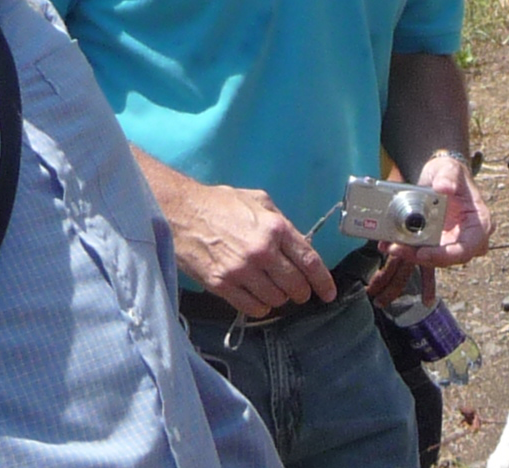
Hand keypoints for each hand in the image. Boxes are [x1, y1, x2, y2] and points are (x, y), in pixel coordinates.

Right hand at [157, 172, 334, 318]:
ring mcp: (241, 271)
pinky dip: (261, 306)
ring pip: (276, 300)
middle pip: (295, 285)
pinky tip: (258, 297)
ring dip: (279, 298)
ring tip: (273, 289)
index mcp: (275, 228)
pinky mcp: (222, 285)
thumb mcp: (258, 201)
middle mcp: (262, 252)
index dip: (323, 281)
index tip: (328, 294)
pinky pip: (253, 308)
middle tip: (298, 291)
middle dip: (301, 292)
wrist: (180, 213)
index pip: (310, 261)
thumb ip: (282, 222)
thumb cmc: (220, 204)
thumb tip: (300, 243)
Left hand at [387, 152, 491, 269]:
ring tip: (389, 245)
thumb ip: (449, 177)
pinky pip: (422, 251)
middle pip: (446, 258)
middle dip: (420, 256)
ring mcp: (452, 243)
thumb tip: (444, 187)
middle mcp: (468, 238)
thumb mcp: (450, 169)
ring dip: (410, 254)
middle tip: (397, 248)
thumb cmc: (450, 173)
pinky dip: (406, 248)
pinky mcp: (437, 244)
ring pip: (432, 258)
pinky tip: (389, 243)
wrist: (440, 176)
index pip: (467, 248)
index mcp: (480, 223)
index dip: (445, 255)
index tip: (423, 253)